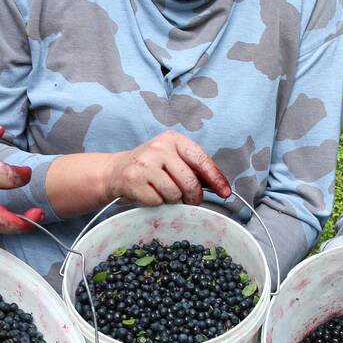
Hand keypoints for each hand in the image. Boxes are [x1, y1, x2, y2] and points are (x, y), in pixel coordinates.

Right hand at [104, 131, 231, 206]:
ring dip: (172, 200)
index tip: (225, 192)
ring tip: (162, 192)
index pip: (201, 160)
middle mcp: (159, 148)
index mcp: (174, 140)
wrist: (116, 171)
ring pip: (174, 194)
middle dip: (193, 196)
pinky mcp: (133, 180)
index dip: (216, 178)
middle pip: (189, 182)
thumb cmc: (151, 167)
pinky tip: (149, 194)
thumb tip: (220, 187)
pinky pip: (157, 201)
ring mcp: (145, 164)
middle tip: (191, 200)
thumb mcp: (173, 159)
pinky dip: (157, 203)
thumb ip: (194, 169)